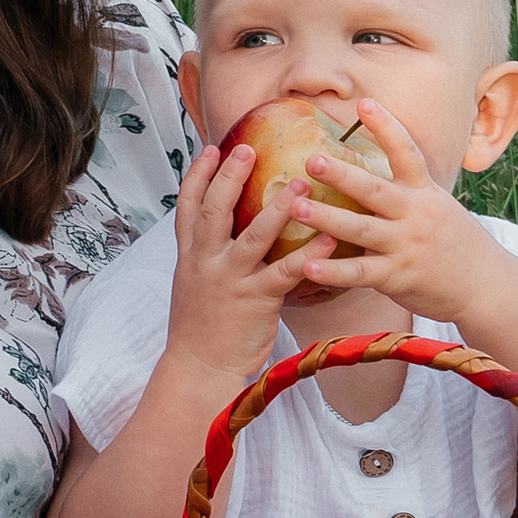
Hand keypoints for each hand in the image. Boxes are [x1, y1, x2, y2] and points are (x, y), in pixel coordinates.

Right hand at [165, 140, 335, 388]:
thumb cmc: (202, 329)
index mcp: (190, 257)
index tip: (211, 149)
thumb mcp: (194, 285)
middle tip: (246, 148)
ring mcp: (229, 280)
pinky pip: (285, 271)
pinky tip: (329, 238)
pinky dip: (308, 253)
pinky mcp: (255, 300)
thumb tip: (226, 232)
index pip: (187, 206)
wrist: (199, 369)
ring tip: (301, 183)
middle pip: (214, 210)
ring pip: (253, 236)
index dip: (198, 175)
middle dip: (229, 177)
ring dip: (278, 207)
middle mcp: (206, 263)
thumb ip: (207, 256)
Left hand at [284, 98, 508, 326]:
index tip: (365, 102)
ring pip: (360, 230)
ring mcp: (405, 246)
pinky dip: (332, 271)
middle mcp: (415, 214)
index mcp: (425, 192)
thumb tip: (373, 170)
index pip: (407, 152)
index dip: (387, 126)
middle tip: (311, 160)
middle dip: (341, 175)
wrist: (485, 285)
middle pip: (374, 189)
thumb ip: (408, 190)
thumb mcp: (438, 206)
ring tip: (296, 207)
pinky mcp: (397, 277)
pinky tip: (306, 266)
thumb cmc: (455, 243)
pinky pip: (359, 273)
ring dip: (327, 218)